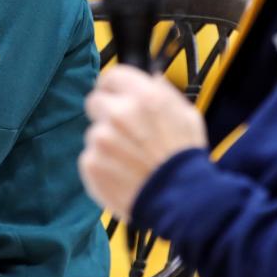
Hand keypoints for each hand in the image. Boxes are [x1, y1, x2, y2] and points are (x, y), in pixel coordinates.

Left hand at [79, 65, 207, 219]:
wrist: (180, 200)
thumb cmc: (185, 157)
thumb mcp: (186, 115)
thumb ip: (164, 93)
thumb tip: (151, 78)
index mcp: (143, 96)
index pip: (112, 76)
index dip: (114, 87)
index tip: (116, 95)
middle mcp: (118, 113)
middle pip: (95, 101)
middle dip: (106, 112)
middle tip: (122, 130)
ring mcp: (101, 139)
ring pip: (94, 132)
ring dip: (106, 142)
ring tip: (129, 159)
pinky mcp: (90, 163)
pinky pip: (90, 157)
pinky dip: (102, 164)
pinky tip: (121, 173)